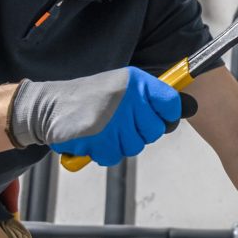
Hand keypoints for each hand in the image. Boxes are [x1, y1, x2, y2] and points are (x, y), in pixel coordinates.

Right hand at [8, 66, 196, 165]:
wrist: (48, 106)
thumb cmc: (90, 99)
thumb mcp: (122, 87)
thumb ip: (150, 98)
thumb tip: (189, 108)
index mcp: (136, 81)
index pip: (171, 103)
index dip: (166, 115)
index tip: (155, 116)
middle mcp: (129, 96)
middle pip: (155, 130)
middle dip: (139, 133)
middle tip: (119, 123)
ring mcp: (115, 117)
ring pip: (135, 146)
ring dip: (120, 143)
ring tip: (104, 128)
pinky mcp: (100, 137)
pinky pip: (114, 156)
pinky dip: (104, 152)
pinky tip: (94, 138)